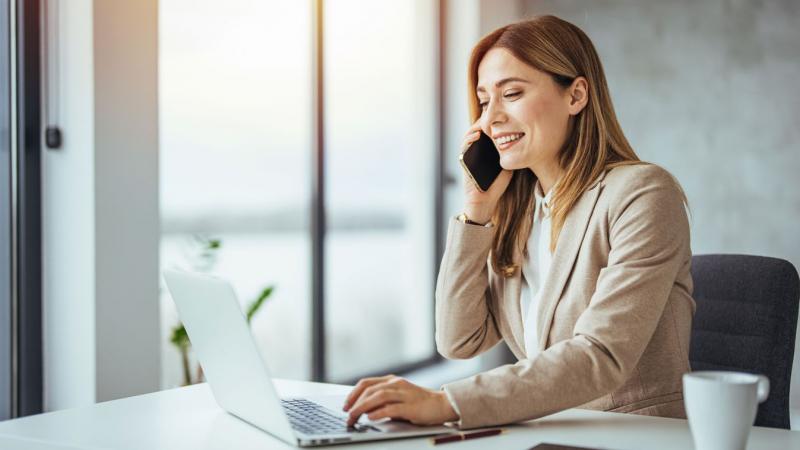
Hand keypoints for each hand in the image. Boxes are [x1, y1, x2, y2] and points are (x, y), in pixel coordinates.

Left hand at [342, 375, 458, 425]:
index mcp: (392, 381)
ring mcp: (405, 394)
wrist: (443, 405)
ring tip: (354, 416)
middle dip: (354, 402)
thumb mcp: (399, 398)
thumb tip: (363, 410)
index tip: (345, 405)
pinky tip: (370, 417)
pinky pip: (392, 408)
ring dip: (362, 407)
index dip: (353, 394)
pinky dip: (379, 412)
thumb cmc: (419, 403)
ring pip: (378, 396)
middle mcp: (397, 384)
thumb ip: (384, 400)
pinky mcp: (412, 406)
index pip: (366, 383)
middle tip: (347, 415)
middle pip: (369, 389)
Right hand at [461, 120, 512, 223]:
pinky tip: (477, 135)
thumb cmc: (495, 186)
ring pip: (469, 135)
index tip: (502, 117)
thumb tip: (521, 144)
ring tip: (484, 121)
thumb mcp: (506, 166)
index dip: (493, 123)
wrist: (485, 201)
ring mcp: (468, 155)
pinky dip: (469, 139)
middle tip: (493, 114)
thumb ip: (509, 155)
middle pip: (478, 130)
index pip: (488, 132)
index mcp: (486, 151)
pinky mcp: (463, 161)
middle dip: (484, 121)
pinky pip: (464, 146)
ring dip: (476, 127)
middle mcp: (476, 151)